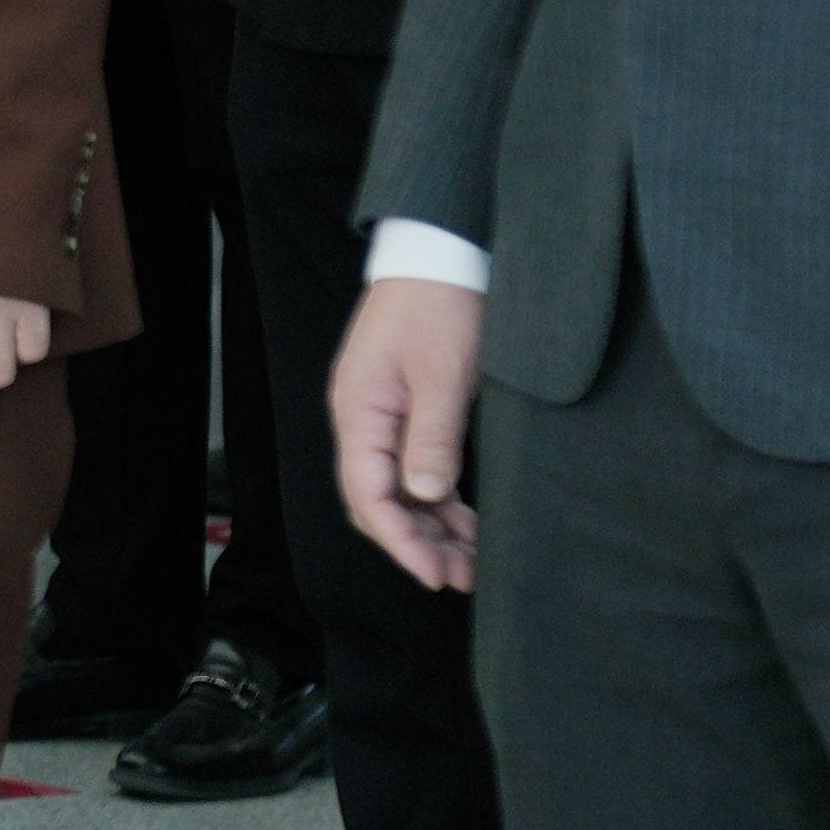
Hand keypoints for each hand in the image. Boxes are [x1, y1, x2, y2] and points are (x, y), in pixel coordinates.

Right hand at [333, 275, 485, 592]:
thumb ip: (432, 440)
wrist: (442, 252)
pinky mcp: (405, 408)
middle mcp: (362, 418)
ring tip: (470, 560)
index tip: (435, 574)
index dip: (401, 541)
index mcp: (359, 411)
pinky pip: (413, 468)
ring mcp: (381, 414)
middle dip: (417, 542)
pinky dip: (438, 499)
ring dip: (430, 526)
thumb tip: (426, 499)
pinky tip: (466, 519)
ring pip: (397, 489)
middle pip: (378, 499)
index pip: (368, 495)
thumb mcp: (443, 375)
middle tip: (461, 577)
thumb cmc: (441, 305)